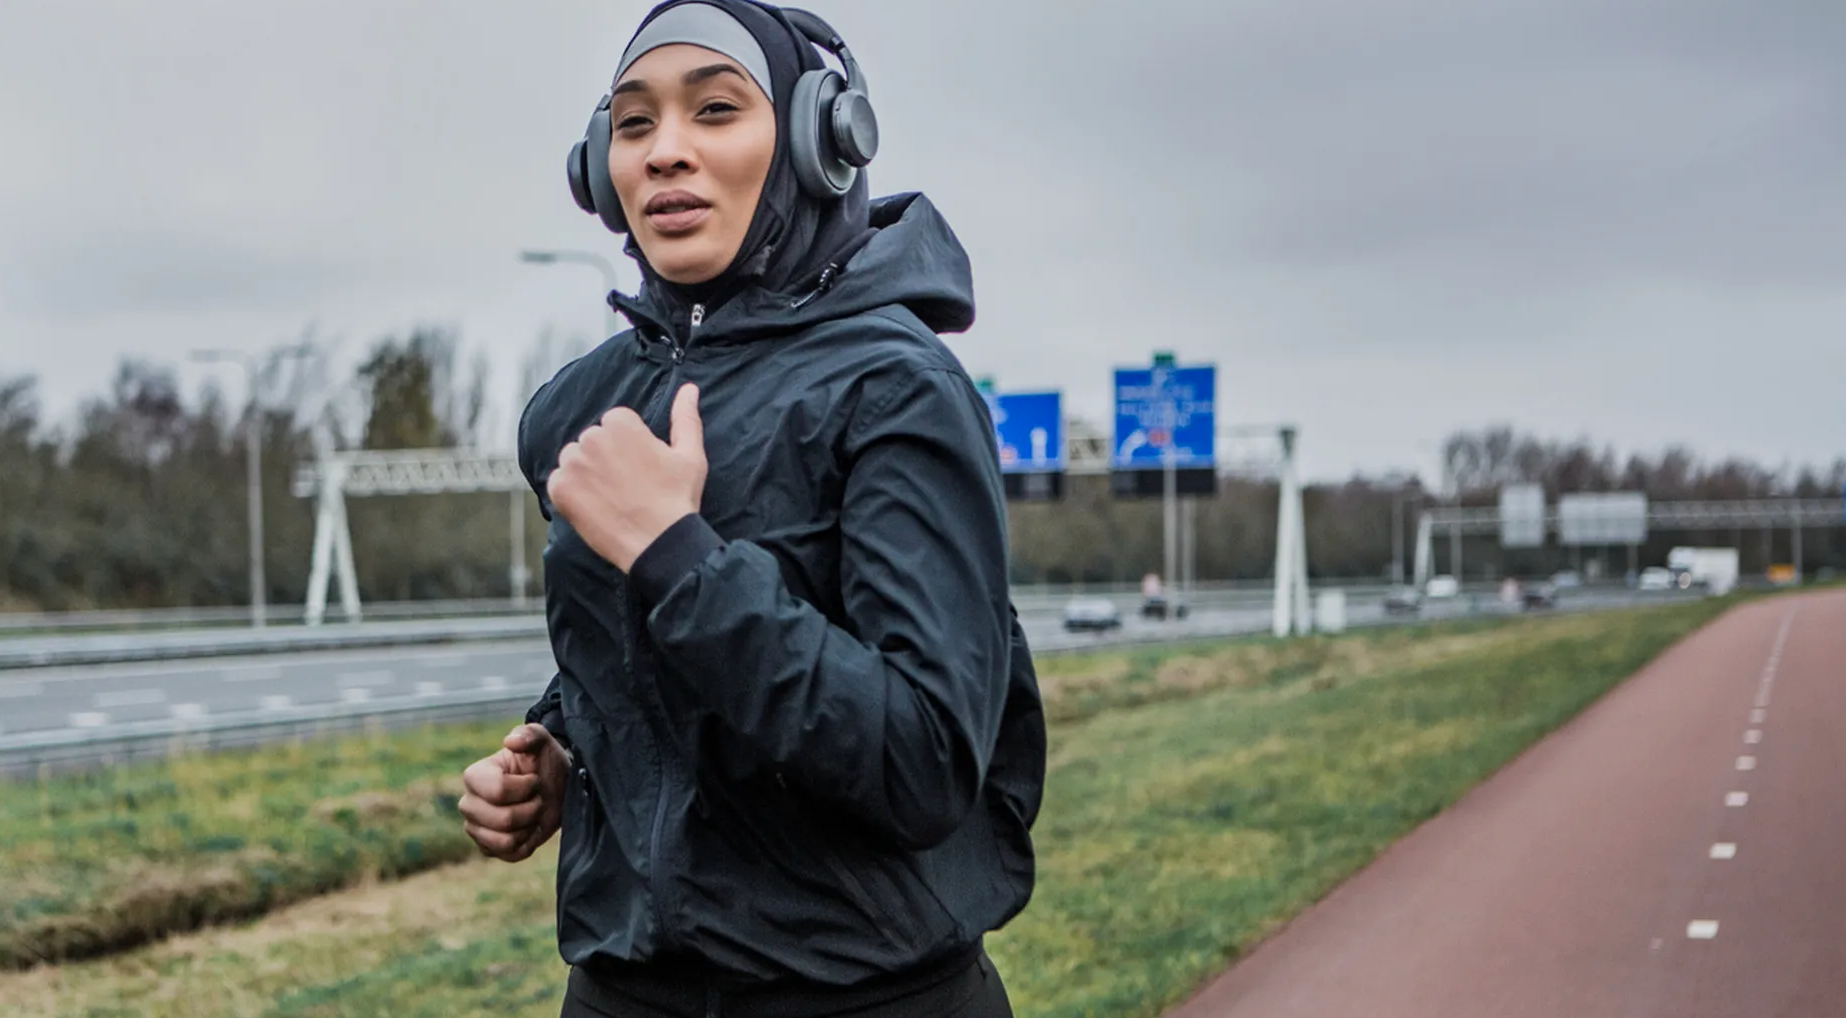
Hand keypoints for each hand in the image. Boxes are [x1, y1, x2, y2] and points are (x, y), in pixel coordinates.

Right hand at [459, 723, 569, 861]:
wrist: (556, 789)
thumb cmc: (544, 762)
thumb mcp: (542, 742)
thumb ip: (529, 734)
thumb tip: (511, 741)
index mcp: (474, 776)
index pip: (498, 791)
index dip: (525, 787)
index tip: (534, 779)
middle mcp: (468, 804)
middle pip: (503, 819)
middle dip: (531, 808)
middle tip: (536, 797)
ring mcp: (475, 829)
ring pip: (506, 841)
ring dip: (530, 825)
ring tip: (532, 812)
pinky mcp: (488, 848)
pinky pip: (510, 854)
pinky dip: (528, 842)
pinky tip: (529, 827)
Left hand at [548, 383, 706, 571]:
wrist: (660, 544)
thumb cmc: (678, 498)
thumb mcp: (690, 454)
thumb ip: (685, 417)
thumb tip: (689, 388)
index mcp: (620, 423)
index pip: (615, 423)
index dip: (630, 445)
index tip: (641, 467)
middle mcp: (591, 438)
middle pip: (593, 440)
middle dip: (606, 457)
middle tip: (628, 485)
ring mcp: (572, 465)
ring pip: (574, 459)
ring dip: (587, 473)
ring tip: (612, 496)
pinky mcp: (560, 490)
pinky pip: (558, 482)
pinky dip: (571, 493)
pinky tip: (595, 506)